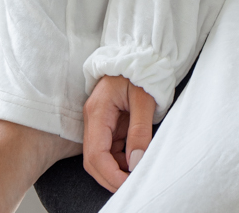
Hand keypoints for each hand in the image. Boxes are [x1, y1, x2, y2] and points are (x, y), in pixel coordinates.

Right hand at [83, 75, 155, 191]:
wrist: (142, 53)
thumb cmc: (142, 71)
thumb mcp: (145, 98)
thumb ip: (140, 130)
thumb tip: (136, 161)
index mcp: (98, 111)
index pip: (95, 155)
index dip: (110, 175)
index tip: (128, 185)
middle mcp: (94, 118)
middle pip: (94, 160)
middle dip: (111, 177)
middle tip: (133, 186)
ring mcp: (100, 121)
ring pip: (102, 157)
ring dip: (117, 170)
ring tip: (138, 174)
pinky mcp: (109, 122)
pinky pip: (111, 148)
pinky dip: (122, 159)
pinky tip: (136, 161)